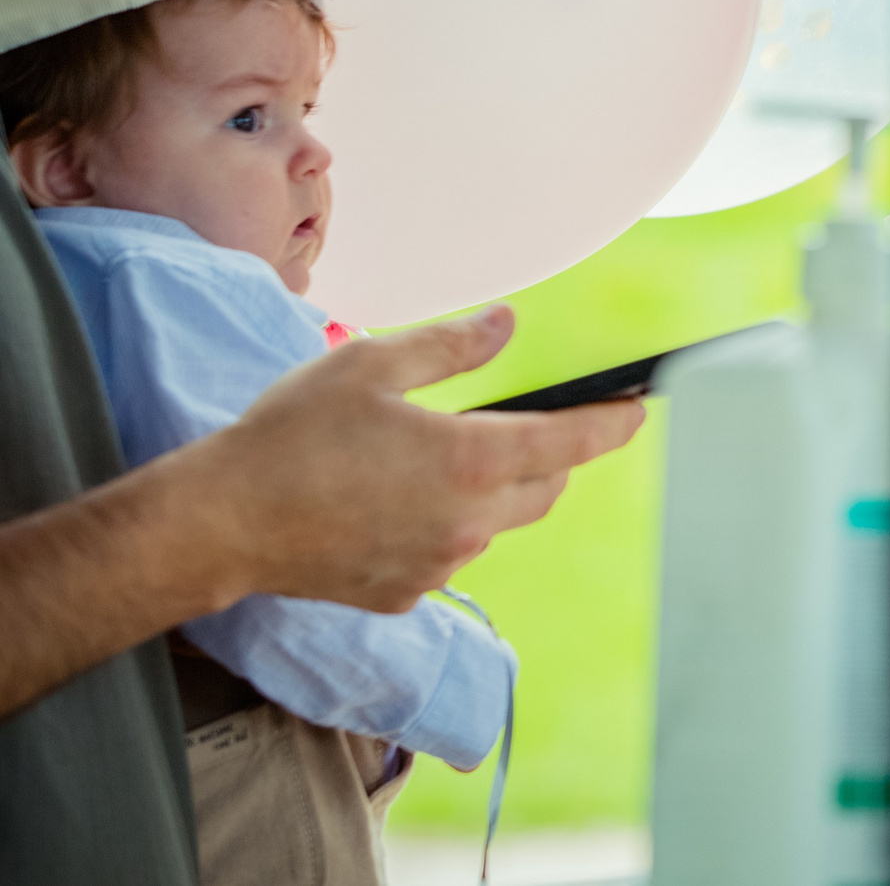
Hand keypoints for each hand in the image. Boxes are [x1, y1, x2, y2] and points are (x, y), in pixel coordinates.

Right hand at [177, 305, 646, 612]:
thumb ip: (452, 345)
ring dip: (493, 490)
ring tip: (440, 456)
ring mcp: (440, 563)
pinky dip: (444, 523)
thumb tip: (508, 324)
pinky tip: (394, 500)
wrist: (222, 523)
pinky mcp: (406, 593)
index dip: (614, 423)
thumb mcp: (373, 364)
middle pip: (547, 487)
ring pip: (499, 521)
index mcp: (474, 460)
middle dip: (553, 456)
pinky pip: (450, 551)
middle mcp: (471, 520)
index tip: (639, 409)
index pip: (575, 441)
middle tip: (530, 423)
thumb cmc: (293, 435)